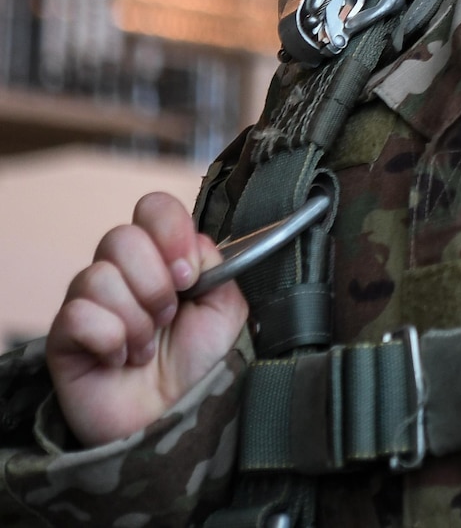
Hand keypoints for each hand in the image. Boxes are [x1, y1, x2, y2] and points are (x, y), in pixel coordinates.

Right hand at [48, 193, 246, 447]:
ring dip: (136, 319)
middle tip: (169, 317)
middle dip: (155, 283)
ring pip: (98, 276)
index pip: (153, 208)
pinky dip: (109, 340)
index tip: (189, 274)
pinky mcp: (64, 337)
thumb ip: (216, 263)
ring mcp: (89, 303)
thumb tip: (191, 242)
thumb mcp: (228, 307)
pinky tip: (120, 360)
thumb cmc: (204, 365)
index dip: (171, 233)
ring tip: (146, 347)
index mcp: (163, 258)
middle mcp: (122, 274)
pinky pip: (78, 314)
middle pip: (121, 238)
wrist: (180, 419)